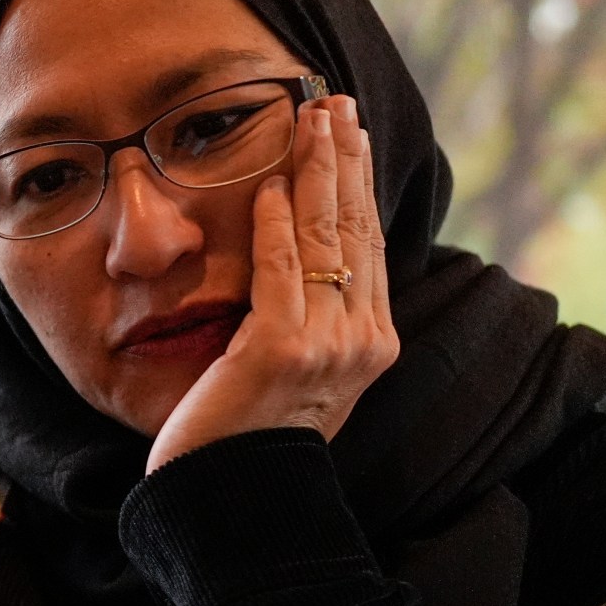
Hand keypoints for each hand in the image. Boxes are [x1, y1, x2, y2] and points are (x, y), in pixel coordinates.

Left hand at [145, 96, 398, 473]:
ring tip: (309, 119)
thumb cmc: (251, 441)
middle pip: (355, 230)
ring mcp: (325, 347)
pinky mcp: (280, 351)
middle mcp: (360, 341)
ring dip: (317, 172)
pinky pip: (281, 274)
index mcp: (369, 343)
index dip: (359, 183)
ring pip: (326, 240)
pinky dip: (277, 227)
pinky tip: (272, 187)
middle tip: (333, 102)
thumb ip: (310, 323)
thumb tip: (305, 266)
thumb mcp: (297, 377)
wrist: (236, 502)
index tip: (348, 132)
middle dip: (344, 159)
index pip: (366, 244)